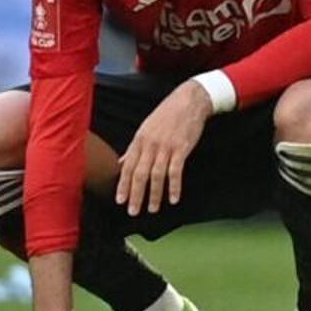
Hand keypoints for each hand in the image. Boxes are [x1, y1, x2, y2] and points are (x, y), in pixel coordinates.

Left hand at [112, 81, 209, 218]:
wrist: (190, 100)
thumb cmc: (167, 114)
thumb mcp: (146, 128)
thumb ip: (134, 148)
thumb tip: (121, 163)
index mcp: (139, 140)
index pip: (127, 167)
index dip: (123, 185)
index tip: (120, 200)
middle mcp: (150, 145)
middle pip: (140, 174)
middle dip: (136, 195)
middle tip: (133, 211)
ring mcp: (166, 146)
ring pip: (157, 175)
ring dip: (154, 194)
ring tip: (153, 208)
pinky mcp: (182, 148)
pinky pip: (176, 171)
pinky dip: (174, 186)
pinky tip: (173, 198)